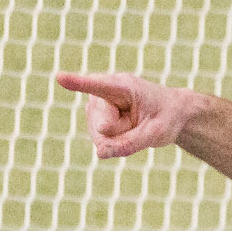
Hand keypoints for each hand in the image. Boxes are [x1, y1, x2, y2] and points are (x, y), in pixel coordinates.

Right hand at [56, 71, 199, 158]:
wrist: (171, 113)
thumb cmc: (166, 117)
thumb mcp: (156, 133)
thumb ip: (129, 144)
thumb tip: (99, 153)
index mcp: (123, 86)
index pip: (98, 86)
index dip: (78, 83)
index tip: (59, 77)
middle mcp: (103, 92)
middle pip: (103, 126)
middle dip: (121, 134)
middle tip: (141, 123)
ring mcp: (95, 105)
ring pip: (100, 136)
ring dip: (119, 139)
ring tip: (135, 125)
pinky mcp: (93, 117)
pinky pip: (101, 141)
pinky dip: (115, 142)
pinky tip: (126, 129)